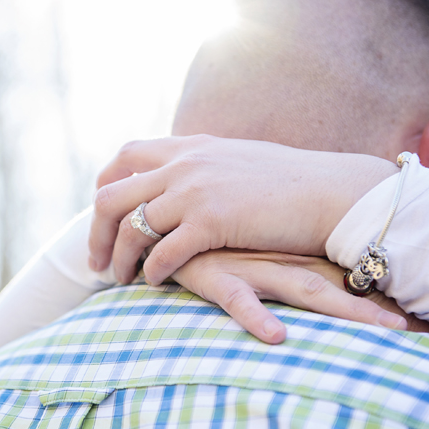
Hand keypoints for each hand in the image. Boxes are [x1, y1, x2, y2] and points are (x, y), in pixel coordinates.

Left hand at [89, 135, 398, 284]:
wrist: (331, 191)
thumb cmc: (293, 183)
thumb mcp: (239, 160)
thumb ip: (206, 164)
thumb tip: (187, 173)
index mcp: (191, 147)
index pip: (126, 155)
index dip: (105, 185)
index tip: (103, 215)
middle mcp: (185, 164)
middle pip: (113, 195)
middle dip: (97, 231)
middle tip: (97, 260)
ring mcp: (196, 190)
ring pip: (132, 226)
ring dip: (119, 257)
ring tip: (119, 279)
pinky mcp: (213, 221)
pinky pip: (164, 250)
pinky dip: (152, 270)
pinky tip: (154, 282)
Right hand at [170, 249, 428, 343]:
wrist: (159, 218)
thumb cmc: (203, 237)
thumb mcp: (242, 246)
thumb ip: (273, 260)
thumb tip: (305, 278)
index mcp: (289, 250)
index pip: (347, 270)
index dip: (384, 291)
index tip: (426, 318)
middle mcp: (278, 257)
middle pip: (342, 283)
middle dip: (381, 308)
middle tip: (425, 330)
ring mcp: (250, 266)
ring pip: (307, 290)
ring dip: (349, 312)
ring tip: (389, 330)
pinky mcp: (214, 275)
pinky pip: (237, 299)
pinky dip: (256, 318)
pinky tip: (277, 337)